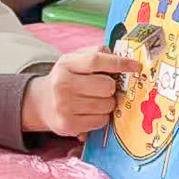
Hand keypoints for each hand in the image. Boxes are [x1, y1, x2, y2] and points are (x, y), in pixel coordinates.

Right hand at [22, 47, 142, 137]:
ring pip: (107, 105)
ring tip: (95, 101)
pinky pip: (101, 121)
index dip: (119, 63)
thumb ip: (97, 54)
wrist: (42, 103)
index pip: (96, 61)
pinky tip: (90, 112)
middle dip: (111, 88)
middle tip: (104, 89)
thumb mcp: (76, 60)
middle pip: (107, 86)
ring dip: (108, 103)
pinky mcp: (68, 125)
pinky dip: (102, 117)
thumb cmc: (67, 79)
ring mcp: (64, 106)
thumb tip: (124, 60)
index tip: (136, 66)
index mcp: (66, 64)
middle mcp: (62, 84)